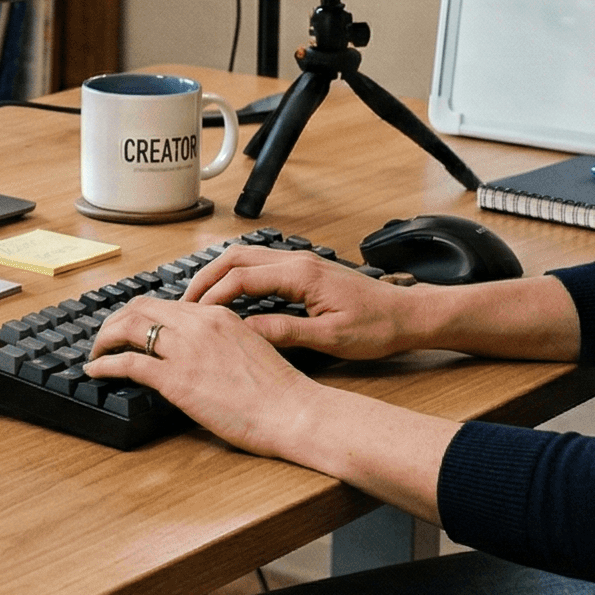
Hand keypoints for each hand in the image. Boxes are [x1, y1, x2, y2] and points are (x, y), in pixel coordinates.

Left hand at [83, 297, 325, 459]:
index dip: (140, 314)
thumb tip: (199, 353)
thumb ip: (221, 343)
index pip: (166, 304)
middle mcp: (198, 324)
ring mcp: (186, 350)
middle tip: (104, 338)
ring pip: (128, 327)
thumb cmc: (280, 391)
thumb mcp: (250, 349)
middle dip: (115, 322)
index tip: (129, 328)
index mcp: (217, 315)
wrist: (294, 411)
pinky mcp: (177, 379)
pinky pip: (128, 362)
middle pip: (140, 308)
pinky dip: (104, 363)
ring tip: (95, 352)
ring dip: (104, 338)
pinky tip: (94, 370)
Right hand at [184, 244, 420, 360]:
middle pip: (236, 257)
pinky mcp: (306, 270)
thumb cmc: (378, 327)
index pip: (241, 278)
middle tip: (185, 304)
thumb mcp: (331, 338)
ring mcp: (302, 262)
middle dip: (206, 277)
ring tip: (200, 299)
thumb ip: (286, 332)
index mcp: (302, 275)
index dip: (213, 296)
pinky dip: (237, 275)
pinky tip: (230, 295)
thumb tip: (245, 332)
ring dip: (220, 274)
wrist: (409, 315)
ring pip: (247, 257)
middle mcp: (299, 261)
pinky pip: (261, 265)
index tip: (195, 317)